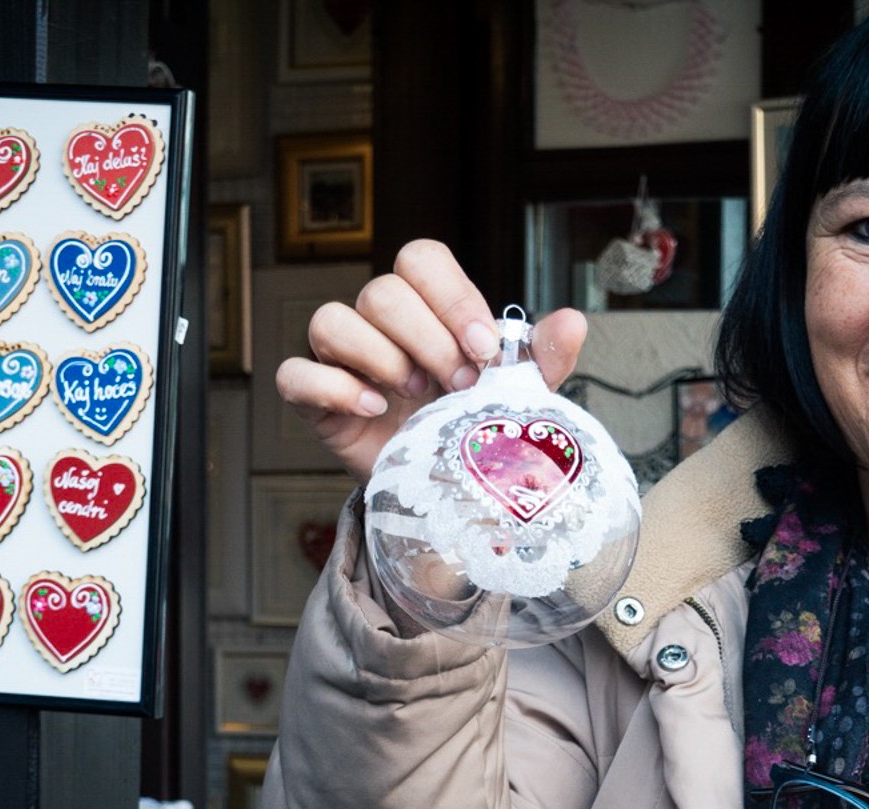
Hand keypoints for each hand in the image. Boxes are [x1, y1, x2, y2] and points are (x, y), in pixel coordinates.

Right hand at [277, 239, 587, 481]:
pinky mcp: (314, 399)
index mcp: (426, 308)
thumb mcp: (514, 393)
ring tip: (415, 396)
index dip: (451, 296)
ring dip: (381, 356)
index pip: (421, 259)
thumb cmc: (470, 427)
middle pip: (381, 292)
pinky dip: (333, 388)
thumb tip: (572, 321)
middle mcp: (378, 324)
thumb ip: (540, 356)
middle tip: (459, 384)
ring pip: (331, 320)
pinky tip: (374, 409)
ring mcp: (341, 359)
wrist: (442, 490)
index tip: (484, 347)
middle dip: (428, 339)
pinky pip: (296, 374)